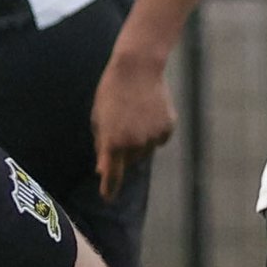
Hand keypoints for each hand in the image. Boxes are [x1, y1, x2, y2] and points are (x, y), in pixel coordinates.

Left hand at [90, 49, 174, 199]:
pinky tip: (148, 113)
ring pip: (145, 150)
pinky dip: (154, 132)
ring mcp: (153, 137)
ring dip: (139, 141)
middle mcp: (135, 144)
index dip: (110, 188)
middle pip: (129, 161)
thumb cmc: (111, 91)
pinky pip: (159, 139)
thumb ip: (102, 145)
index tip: (108, 198)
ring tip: (135, 115)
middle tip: (120, 127)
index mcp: (113, 142)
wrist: (138, 68)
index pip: (112, 174)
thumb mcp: (98, 118)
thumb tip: (104, 169)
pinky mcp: (168, 128)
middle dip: (123, 152)